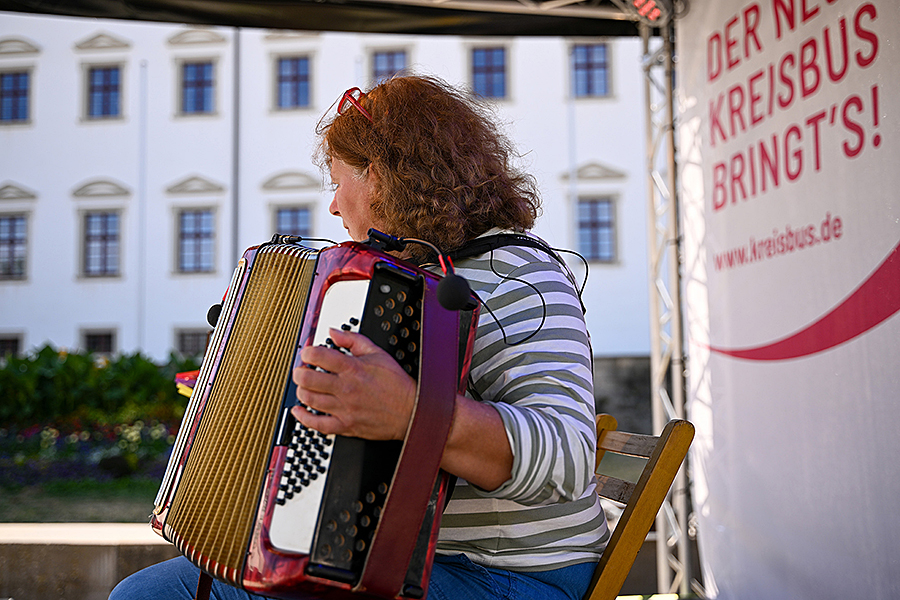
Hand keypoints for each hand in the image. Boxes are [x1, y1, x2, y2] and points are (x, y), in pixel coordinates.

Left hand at [290, 328, 416, 440]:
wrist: (409, 410)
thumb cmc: (396, 384)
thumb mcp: (378, 353)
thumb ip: (353, 340)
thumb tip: (334, 332)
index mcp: (353, 369)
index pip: (319, 356)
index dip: (308, 352)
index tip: (308, 353)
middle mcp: (346, 389)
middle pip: (308, 379)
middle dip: (300, 372)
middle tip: (302, 370)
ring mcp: (344, 408)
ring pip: (309, 399)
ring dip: (301, 390)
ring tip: (304, 386)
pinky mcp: (345, 425)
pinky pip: (317, 424)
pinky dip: (303, 417)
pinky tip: (299, 410)